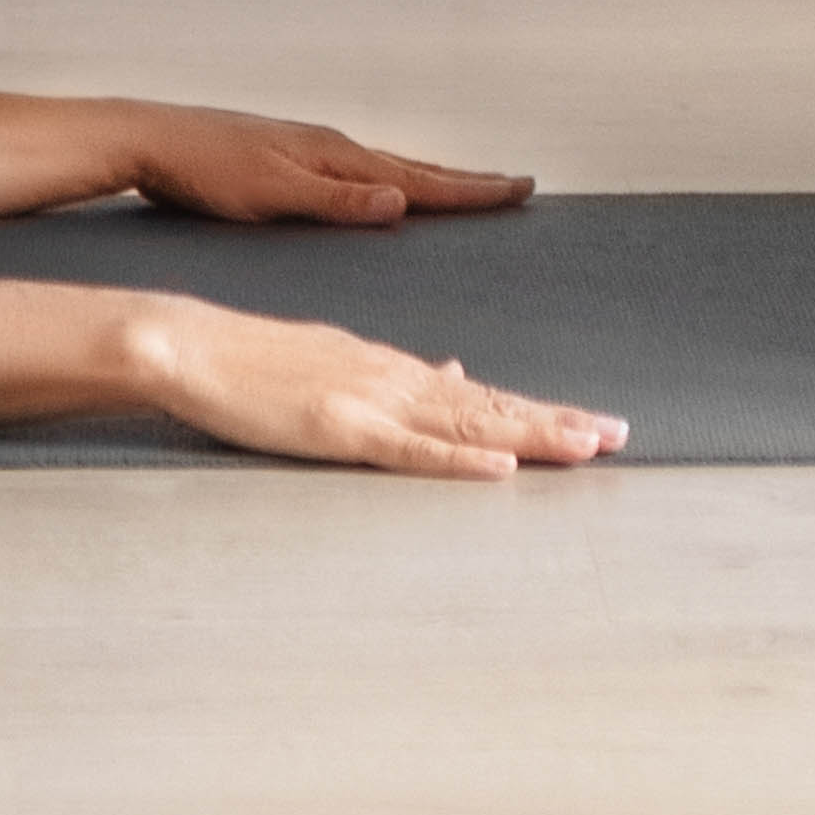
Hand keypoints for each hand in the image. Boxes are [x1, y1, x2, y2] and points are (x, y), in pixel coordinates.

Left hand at [106, 101, 533, 227]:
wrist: (150, 139)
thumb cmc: (204, 171)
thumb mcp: (270, 193)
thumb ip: (336, 201)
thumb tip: (400, 200)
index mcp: (336, 157)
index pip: (419, 179)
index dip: (471, 190)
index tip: (520, 189)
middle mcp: (332, 147)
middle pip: (415, 167)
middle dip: (467, 181)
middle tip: (517, 186)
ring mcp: (312, 149)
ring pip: (389, 166)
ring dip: (433, 179)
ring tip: (466, 186)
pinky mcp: (290, 157)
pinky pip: (361, 171)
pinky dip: (391, 179)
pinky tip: (384, 187)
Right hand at [119, 300, 622, 478]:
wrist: (195, 345)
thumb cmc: (256, 362)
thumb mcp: (341, 360)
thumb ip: (403, 374)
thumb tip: (460, 374)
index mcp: (396, 368)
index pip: (482, 395)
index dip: (539, 410)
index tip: (592, 422)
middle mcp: (396, 379)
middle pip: (491, 407)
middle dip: (557, 422)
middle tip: (620, 435)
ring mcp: (370, 402)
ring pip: (466, 425)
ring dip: (529, 436)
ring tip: (586, 445)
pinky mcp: (339, 427)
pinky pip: (408, 450)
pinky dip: (458, 461)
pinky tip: (498, 468)